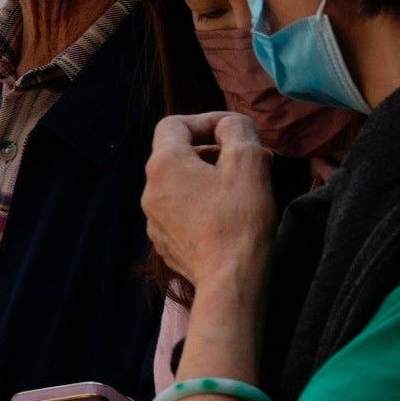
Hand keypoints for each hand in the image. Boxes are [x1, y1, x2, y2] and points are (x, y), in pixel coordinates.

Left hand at [140, 111, 277, 306]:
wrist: (230, 279)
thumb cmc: (240, 217)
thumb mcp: (248, 159)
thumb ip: (237, 129)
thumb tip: (228, 127)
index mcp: (163, 164)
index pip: (174, 124)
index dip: (206, 121)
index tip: (234, 133)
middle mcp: (149, 191)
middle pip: (178, 154)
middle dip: (215, 150)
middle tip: (250, 159)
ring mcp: (154, 220)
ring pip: (181, 184)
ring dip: (211, 177)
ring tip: (245, 187)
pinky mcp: (165, 243)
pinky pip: (182, 212)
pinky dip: (203, 204)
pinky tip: (230, 215)